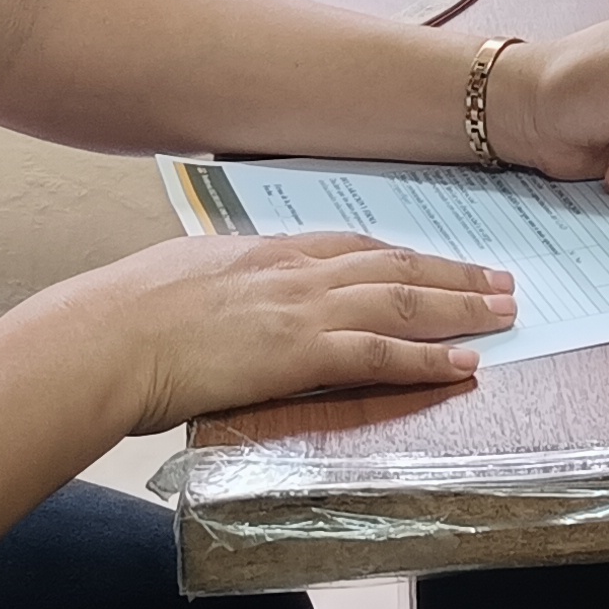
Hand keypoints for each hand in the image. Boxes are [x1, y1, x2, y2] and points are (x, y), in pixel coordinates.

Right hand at [63, 229, 518, 432]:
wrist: (102, 339)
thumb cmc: (122, 317)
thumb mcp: (178, 279)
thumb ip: (216, 282)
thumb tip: (220, 293)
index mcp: (263, 251)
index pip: (352, 246)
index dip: (402, 252)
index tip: (437, 256)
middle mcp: (294, 271)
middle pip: (393, 265)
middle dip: (452, 272)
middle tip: (500, 279)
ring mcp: (302, 310)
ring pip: (403, 301)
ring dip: (461, 306)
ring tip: (505, 312)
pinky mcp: (302, 353)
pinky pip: (384, 354)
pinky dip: (430, 358)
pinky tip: (466, 362)